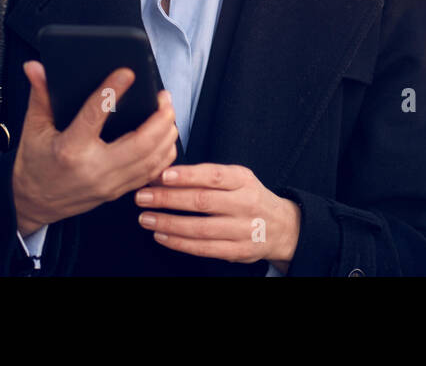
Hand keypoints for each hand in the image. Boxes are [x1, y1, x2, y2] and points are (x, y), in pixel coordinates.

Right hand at [12, 61, 178, 235]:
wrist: (32, 204)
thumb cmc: (34, 165)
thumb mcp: (33, 128)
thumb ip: (40, 95)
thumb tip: (35, 67)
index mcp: (70, 149)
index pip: (95, 115)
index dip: (112, 91)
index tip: (127, 73)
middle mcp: (94, 168)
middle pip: (141, 143)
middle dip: (160, 118)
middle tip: (164, 97)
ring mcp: (109, 183)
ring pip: (152, 160)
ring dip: (167, 134)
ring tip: (168, 113)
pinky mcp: (117, 191)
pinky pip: (150, 174)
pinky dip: (164, 154)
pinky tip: (166, 138)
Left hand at [134, 163, 300, 272]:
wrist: (282, 227)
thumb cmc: (250, 197)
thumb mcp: (239, 178)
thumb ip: (208, 177)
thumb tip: (166, 174)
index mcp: (244, 180)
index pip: (214, 176)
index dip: (187, 176)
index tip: (162, 175)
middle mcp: (245, 204)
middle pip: (203, 202)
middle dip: (168, 199)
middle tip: (143, 196)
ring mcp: (242, 230)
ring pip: (200, 228)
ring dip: (168, 223)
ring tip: (146, 218)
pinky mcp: (238, 251)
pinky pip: (204, 248)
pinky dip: (179, 243)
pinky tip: (162, 236)